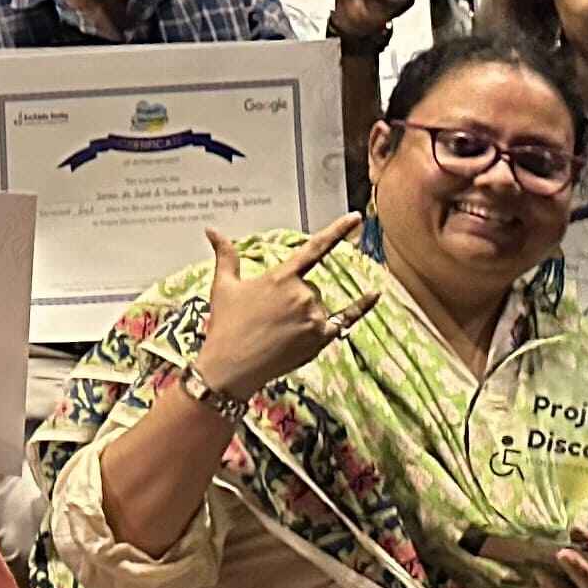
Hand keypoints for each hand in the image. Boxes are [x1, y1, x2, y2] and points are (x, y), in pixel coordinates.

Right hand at [190, 216, 372, 402]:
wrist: (230, 368)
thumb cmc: (225, 326)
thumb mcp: (223, 286)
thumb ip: (225, 255)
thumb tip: (211, 231)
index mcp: (280, 277)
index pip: (314, 248)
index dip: (337, 231)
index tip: (356, 218)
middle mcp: (302, 294)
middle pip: (309, 285)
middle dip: (293, 296)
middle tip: (267, 317)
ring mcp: (313, 317)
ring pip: (318, 304)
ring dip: (304, 313)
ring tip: (276, 332)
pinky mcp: (320, 339)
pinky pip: (345, 319)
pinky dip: (360, 306)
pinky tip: (375, 293)